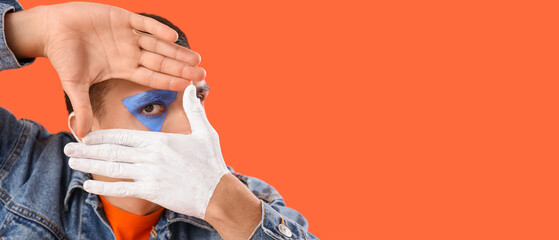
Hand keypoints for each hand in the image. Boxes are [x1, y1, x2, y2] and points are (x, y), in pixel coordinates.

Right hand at [5, 2, 204, 137]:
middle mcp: (131, 53)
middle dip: (181, 68)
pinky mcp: (122, 17)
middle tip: (202, 74)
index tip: (189, 87)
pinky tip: (172, 37)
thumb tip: (81, 137)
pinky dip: (157, 29)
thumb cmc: (64, 57)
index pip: (152, 77)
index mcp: (124, 68)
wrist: (51, 30)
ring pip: (158, 45)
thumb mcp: (74, 85)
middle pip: (162, 62)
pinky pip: (144, 24)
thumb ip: (82, 108)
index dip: (170, 82)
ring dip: (177, 51)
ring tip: (196, 58)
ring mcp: (128, 35)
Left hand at [64, 84, 228, 218]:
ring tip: (72, 161)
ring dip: (89, 165)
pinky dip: (103, 188)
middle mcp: (150, 157)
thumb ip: (195, 109)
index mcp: (160, 141)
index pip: (123, 136)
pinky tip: (87, 185)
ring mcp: (149, 175)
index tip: (85, 134)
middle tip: (68, 147)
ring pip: (112, 168)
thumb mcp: (205, 132)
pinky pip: (121, 189)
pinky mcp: (151, 192)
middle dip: (87, 149)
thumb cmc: (211, 162)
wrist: (218, 192)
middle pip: (112, 151)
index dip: (101, 135)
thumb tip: (192, 88)